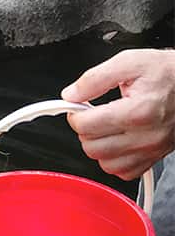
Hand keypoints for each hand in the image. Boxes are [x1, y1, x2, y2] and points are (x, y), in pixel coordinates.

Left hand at [61, 48, 174, 179]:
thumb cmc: (166, 73)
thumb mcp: (128, 62)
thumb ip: (94, 79)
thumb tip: (70, 94)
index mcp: (137, 111)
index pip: (85, 126)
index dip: (75, 114)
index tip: (79, 107)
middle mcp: (146, 136)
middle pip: (92, 147)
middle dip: (85, 130)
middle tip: (93, 116)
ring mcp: (152, 150)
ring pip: (105, 163)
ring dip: (97, 146)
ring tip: (105, 127)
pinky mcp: (155, 158)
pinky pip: (124, 172)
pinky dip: (114, 160)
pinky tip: (117, 141)